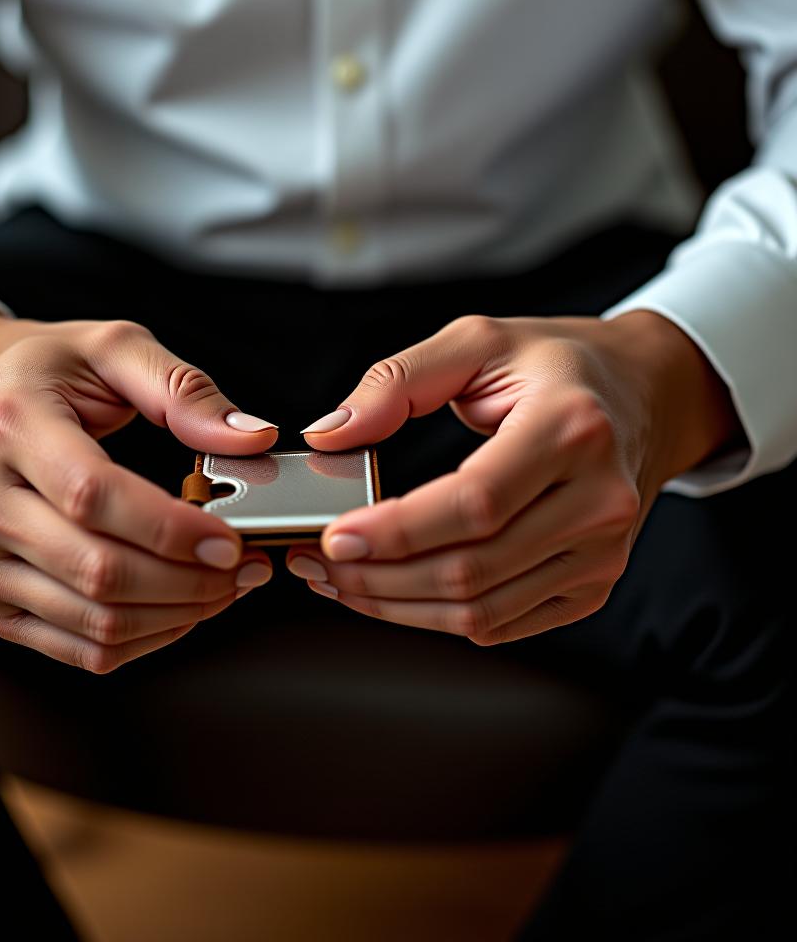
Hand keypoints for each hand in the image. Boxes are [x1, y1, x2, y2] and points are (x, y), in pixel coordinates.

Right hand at [0, 303, 277, 671]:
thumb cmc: (44, 375)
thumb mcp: (113, 350)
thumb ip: (184, 390)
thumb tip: (251, 436)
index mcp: (10, 428)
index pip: (94, 497)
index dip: (171, 530)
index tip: (231, 542)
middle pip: (98, 571)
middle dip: (190, 581)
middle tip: (244, 568)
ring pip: (95, 621)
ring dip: (178, 615)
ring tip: (223, 587)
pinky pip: (82, 649)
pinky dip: (146, 639)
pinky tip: (180, 608)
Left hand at [287, 312, 740, 643]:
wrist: (646, 396)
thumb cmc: (559, 365)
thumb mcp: (477, 341)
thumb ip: (396, 381)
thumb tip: (329, 435)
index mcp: (571, 429)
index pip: (474, 503)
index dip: (397, 530)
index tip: (335, 537)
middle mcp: (599, 499)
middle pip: (472, 568)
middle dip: (379, 578)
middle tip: (318, 564)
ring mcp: (602, 553)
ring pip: (482, 610)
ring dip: (398, 606)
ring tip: (343, 582)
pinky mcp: (592, 585)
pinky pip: (502, 623)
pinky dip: (437, 617)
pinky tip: (393, 594)